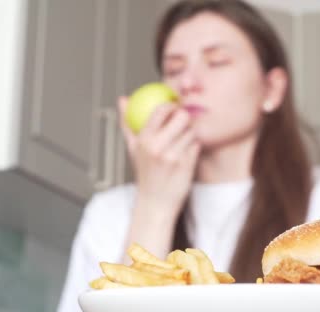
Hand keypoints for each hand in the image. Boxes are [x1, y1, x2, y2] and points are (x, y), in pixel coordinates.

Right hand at [118, 96, 199, 212]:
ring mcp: (173, 156)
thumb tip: (123, 100)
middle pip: (181, 117)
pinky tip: (188, 152)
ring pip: (192, 131)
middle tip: (184, 123)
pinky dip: (195, 146)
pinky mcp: (187, 165)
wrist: (155, 202)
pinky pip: (197, 145)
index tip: (174, 108)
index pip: (161, 111)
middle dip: (185, 118)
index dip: (171, 106)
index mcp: (144, 140)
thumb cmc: (146, 175)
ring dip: (191, 134)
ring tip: (183, 142)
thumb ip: (128, 123)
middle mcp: (158, 147)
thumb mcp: (133, 148)